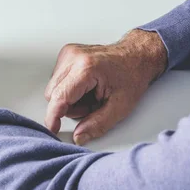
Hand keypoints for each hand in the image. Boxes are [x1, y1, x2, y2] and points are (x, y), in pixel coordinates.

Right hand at [44, 30, 166, 145]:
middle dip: (69, 107)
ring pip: (53, 88)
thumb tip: (79, 137)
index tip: (53, 129)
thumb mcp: (120, 107)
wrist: (136, 56)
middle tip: (92, 105)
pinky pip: (57, 79)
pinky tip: (86, 87)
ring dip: (69, 98)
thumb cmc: (132, 76)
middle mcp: (73, 57)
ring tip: (91, 94)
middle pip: (53, 93)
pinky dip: (70, 88)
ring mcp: (69, 53)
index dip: (53, 116)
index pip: (59, 97)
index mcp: (86, 68)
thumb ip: (98, 124)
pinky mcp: (67, 54)